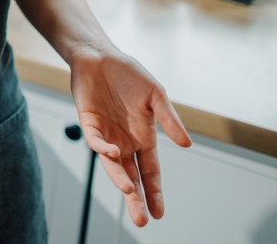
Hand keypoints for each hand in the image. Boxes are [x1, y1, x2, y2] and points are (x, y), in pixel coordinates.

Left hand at [69, 48, 191, 226]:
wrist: (100, 56)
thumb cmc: (129, 74)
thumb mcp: (156, 95)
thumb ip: (169, 120)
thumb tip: (187, 144)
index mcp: (144, 138)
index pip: (150, 171)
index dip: (155, 192)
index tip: (159, 213)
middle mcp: (124, 141)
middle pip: (131, 176)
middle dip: (136, 198)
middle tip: (142, 219)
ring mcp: (106, 133)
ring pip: (112, 164)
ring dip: (119, 179)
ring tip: (130, 192)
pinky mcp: (88, 122)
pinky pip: (95, 141)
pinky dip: (103, 149)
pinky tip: (113, 153)